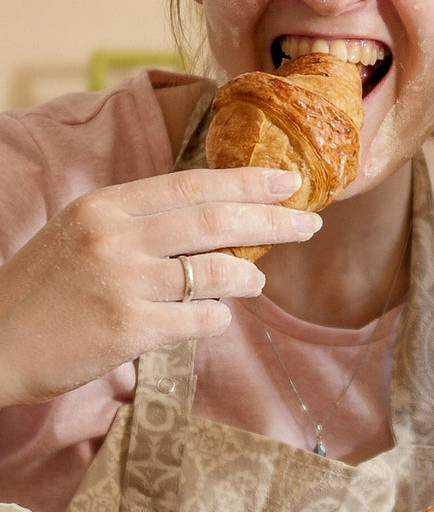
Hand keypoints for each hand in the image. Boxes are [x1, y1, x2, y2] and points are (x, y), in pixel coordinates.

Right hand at [0, 165, 320, 406]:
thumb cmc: (45, 290)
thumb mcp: (81, 235)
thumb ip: (140, 224)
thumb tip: (215, 219)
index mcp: (105, 207)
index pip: (192, 185)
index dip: (247, 183)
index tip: (288, 183)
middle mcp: (115, 237)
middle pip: (216, 221)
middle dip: (272, 221)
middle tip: (310, 224)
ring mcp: (122, 282)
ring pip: (217, 271)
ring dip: (249, 276)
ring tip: (256, 281)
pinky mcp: (128, 328)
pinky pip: (202, 319)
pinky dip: (220, 318)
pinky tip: (217, 317)